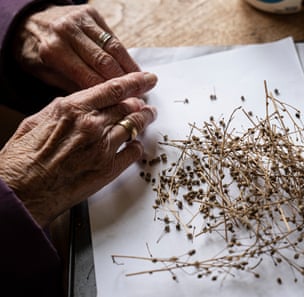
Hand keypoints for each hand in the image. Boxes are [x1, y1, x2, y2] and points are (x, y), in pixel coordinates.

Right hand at [0, 72, 156, 227]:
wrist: (21, 194)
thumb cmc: (22, 161)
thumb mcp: (35, 122)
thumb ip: (62, 109)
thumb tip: (79, 103)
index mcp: (72, 109)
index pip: (113, 89)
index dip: (135, 81)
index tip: (146, 78)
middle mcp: (91, 125)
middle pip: (128, 107)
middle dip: (140, 104)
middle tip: (146, 104)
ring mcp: (103, 147)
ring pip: (134, 126)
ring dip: (144, 120)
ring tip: (148, 117)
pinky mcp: (109, 169)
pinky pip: (134, 151)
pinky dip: (137, 145)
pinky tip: (134, 144)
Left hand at [12, 4, 139, 91]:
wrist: (28, 21)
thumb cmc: (37, 51)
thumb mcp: (47, 74)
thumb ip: (74, 86)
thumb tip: (102, 101)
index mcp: (54, 51)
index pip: (90, 77)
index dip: (110, 94)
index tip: (125, 104)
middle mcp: (67, 32)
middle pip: (106, 62)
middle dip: (125, 82)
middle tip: (140, 96)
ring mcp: (80, 20)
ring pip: (114, 48)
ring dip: (130, 68)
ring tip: (142, 83)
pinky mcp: (91, 14)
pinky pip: (114, 37)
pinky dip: (125, 54)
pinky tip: (133, 67)